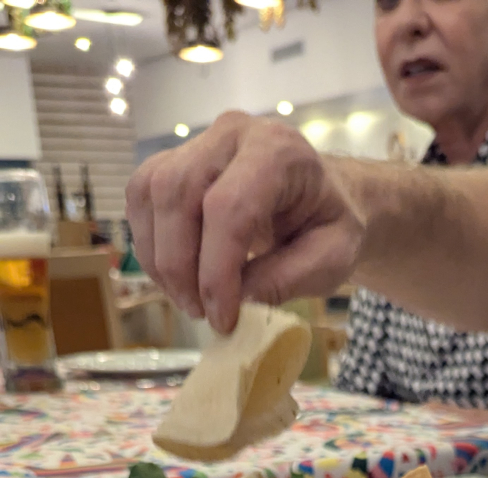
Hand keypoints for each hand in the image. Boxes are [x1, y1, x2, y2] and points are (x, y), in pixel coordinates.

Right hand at [126, 112, 364, 333]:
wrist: (324, 197)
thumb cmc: (330, 224)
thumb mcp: (331, 259)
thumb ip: (288, 279)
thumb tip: (236, 300)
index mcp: (278, 151)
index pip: (228, 207)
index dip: (216, 271)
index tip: (222, 318)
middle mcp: (233, 134)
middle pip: (178, 192)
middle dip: (180, 265)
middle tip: (200, 312)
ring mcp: (199, 142)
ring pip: (151, 192)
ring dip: (159, 257)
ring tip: (188, 299)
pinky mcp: (175, 159)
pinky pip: (142, 197)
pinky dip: (150, 244)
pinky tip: (175, 276)